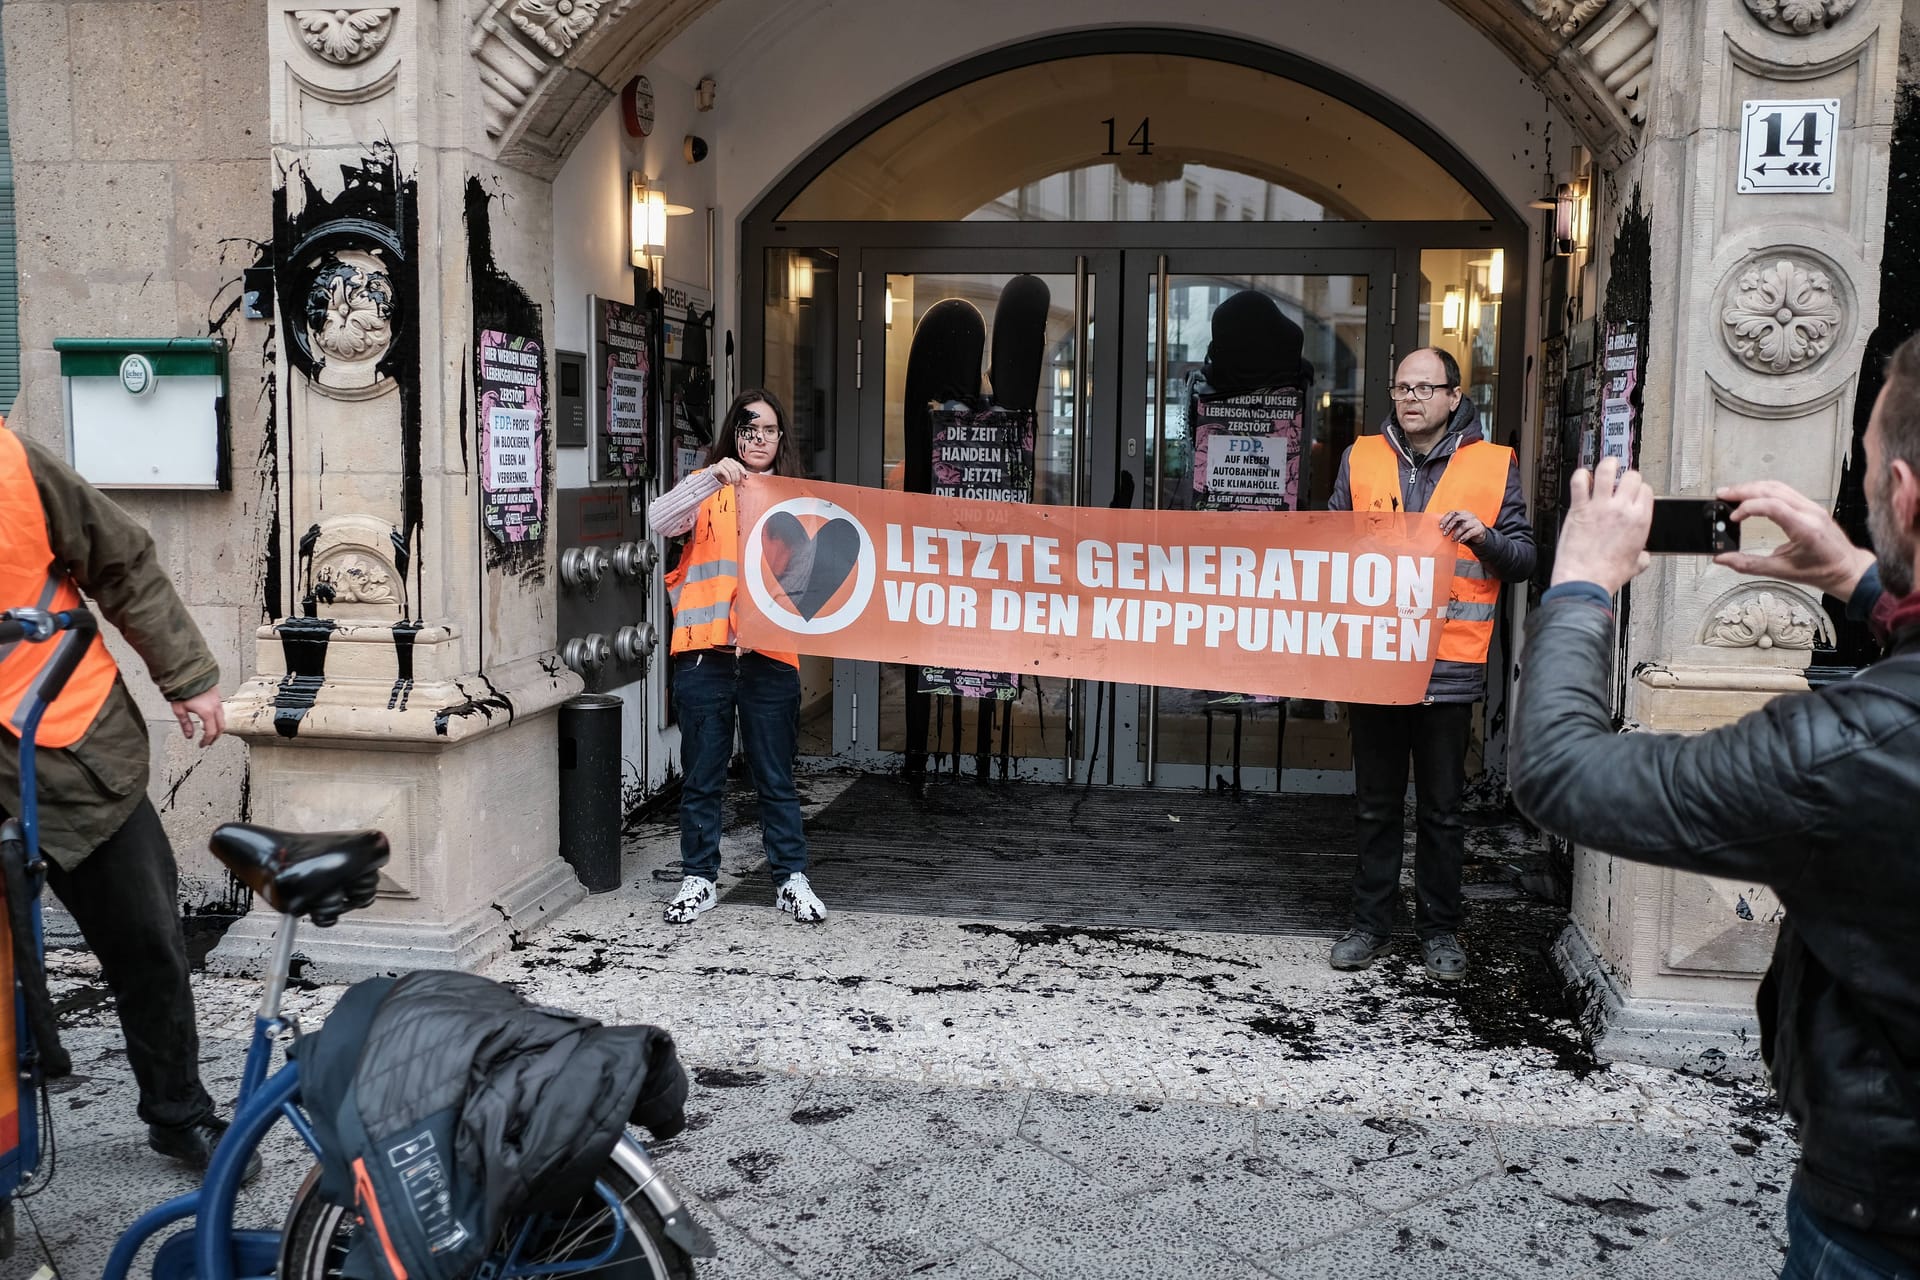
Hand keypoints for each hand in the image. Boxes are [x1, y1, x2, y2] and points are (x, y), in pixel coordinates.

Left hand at [171, 687, 224, 746]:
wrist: (188, 672)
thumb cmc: (182, 688)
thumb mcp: (179, 709)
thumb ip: (185, 724)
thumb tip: (189, 735)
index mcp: (207, 712)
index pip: (211, 732)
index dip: (207, 741)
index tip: (202, 745)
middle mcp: (215, 707)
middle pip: (221, 727)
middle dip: (215, 736)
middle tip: (209, 742)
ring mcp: (218, 701)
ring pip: (222, 719)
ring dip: (217, 728)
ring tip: (210, 732)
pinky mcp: (217, 696)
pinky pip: (221, 711)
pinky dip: (217, 719)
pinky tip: (210, 719)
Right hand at [709, 458, 747, 486]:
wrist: (711, 476)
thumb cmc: (722, 476)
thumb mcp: (731, 474)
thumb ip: (737, 474)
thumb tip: (745, 478)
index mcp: (731, 461)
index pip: (739, 466)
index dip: (743, 472)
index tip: (746, 478)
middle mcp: (727, 460)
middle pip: (736, 469)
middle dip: (737, 477)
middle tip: (737, 483)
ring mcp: (722, 462)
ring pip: (732, 471)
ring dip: (733, 479)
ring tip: (732, 483)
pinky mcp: (718, 466)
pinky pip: (726, 473)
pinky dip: (728, 479)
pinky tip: (728, 483)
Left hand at [1437, 510, 1488, 544]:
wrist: (1480, 534)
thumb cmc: (1466, 530)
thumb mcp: (1459, 525)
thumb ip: (1452, 525)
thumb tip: (1439, 529)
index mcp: (1463, 513)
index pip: (1452, 513)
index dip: (1445, 519)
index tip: (1441, 527)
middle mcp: (1469, 515)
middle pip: (1457, 518)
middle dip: (1449, 526)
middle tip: (1445, 534)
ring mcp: (1475, 521)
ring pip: (1464, 526)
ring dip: (1456, 533)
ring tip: (1453, 539)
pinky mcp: (1479, 529)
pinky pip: (1470, 532)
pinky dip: (1464, 537)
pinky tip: (1460, 541)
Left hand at [1552, 457, 1653, 592]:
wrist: (1585, 581)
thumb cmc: (1607, 575)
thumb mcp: (1635, 566)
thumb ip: (1642, 556)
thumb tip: (1644, 556)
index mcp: (1640, 520)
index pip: (1646, 490)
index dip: (1639, 490)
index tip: (1633, 493)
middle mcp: (1622, 509)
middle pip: (1631, 476)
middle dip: (1627, 476)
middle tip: (1620, 481)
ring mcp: (1600, 506)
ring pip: (1608, 471)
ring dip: (1608, 464)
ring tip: (1607, 465)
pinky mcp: (1579, 508)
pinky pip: (1579, 481)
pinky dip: (1581, 475)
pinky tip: (1583, 477)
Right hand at [1714, 479, 1874, 598]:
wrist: (1847, 569)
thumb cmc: (1821, 571)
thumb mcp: (1781, 571)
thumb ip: (1748, 564)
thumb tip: (1722, 559)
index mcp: (1805, 528)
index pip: (1772, 506)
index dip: (1748, 508)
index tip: (1733, 518)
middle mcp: (1810, 512)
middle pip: (1772, 489)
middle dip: (1744, 490)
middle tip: (1722, 494)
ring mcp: (1812, 506)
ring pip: (1778, 486)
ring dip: (1753, 487)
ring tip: (1732, 493)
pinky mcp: (1810, 506)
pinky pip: (1785, 491)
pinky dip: (1764, 490)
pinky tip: (1752, 496)